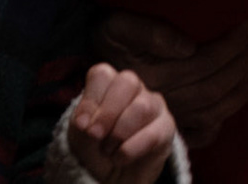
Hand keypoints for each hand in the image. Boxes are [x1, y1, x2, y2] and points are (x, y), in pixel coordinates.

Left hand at [68, 63, 177, 183]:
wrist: (110, 177)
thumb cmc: (94, 148)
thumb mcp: (80, 134)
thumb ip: (83, 121)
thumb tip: (87, 122)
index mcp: (110, 85)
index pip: (103, 74)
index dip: (90, 99)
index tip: (81, 125)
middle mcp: (135, 90)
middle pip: (128, 81)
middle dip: (108, 112)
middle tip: (95, 136)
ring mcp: (154, 106)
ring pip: (142, 106)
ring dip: (119, 133)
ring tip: (108, 151)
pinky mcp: (167, 128)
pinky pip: (153, 134)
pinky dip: (131, 150)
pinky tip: (120, 159)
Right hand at [92, 14, 247, 147]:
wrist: (88, 66)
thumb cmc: (107, 39)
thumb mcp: (119, 26)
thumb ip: (151, 32)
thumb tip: (188, 45)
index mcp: (155, 75)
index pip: (205, 61)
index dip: (232, 45)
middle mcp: (163, 99)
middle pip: (214, 85)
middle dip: (243, 63)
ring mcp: (166, 115)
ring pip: (212, 110)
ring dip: (240, 90)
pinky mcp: (164, 124)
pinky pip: (198, 131)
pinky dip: (218, 122)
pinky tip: (232, 106)